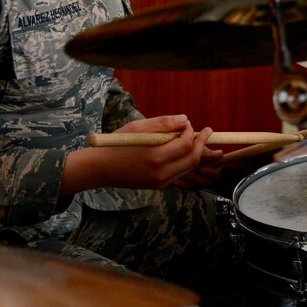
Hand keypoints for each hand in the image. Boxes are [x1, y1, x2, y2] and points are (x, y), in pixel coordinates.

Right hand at [60, 115, 217, 196]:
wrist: (101, 168)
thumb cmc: (117, 144)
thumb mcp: (138, 128)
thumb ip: (164, 123)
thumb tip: (185, 120)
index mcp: (156, 157)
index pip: (186, 144)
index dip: (191, 132)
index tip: (189, 124)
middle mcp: (161, 173)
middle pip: (193, 159)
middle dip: (201, 144)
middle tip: (205, 132)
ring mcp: (160, 182)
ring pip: (188, 168)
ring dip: (194, 153)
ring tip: (196, 139)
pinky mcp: (158, 186)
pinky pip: (179, 173)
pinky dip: (184, 162)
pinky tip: (182, 151)